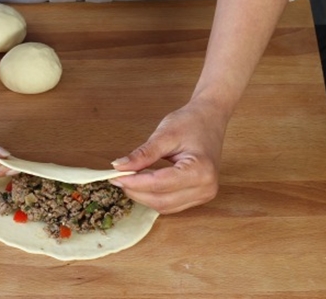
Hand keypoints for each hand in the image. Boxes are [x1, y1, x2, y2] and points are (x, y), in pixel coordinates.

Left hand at [110, 99, 227, 213]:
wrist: (210, 119)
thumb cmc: (191, 122)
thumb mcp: (165, 135)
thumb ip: (143, 154)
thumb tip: (119, 166)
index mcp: (200, 170)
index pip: (159, 184)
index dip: (134, 183)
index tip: (115, 176)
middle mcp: (206, 188)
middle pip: (162, 201)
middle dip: (136, 192)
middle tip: (118, 178)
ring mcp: (204, 195)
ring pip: (165, 206)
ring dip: (143, 196)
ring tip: (128, 180)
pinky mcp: (199, 196)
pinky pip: (171, 204)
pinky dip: (153, 197)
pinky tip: (142, 184)